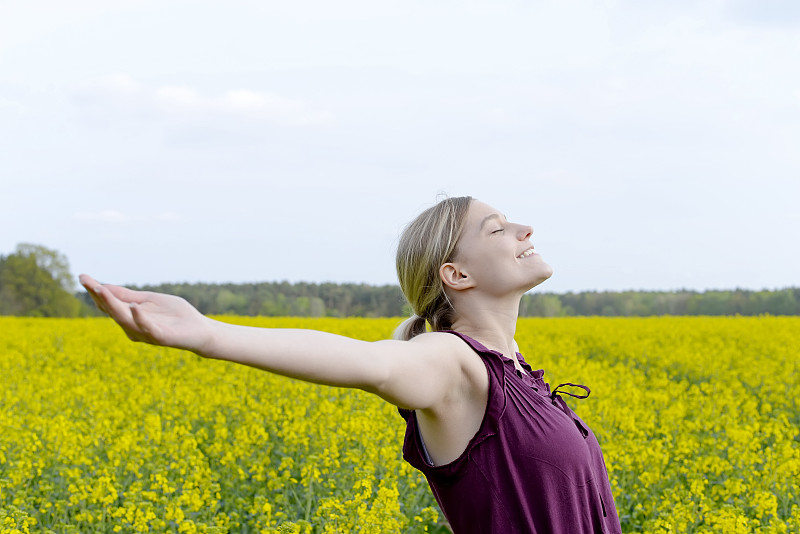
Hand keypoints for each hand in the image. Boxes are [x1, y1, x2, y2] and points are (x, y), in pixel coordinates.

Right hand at [79, 274, 212, 352]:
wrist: (199, 330)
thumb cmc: (174, 315)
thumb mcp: (149, 300)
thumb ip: (128, 295)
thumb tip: (103, 286)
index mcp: (130, 317)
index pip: (109, 304)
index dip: (95, 291)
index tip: (82, 277)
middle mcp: (133, 328)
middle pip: (112, 311)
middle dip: (99, 296)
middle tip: (86, 281)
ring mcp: (146, 334)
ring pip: (125, 320)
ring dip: (113, 305)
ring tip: (102, 290)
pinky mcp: (161, 337)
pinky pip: (148, 328)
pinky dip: (140, 318)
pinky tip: (135, 306)